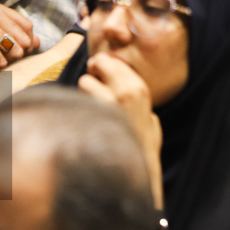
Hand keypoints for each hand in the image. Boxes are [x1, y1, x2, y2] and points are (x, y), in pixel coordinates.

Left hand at [78, 52, 163, 207]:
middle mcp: (123, 91)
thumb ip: (136, 99)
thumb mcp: (150, 117)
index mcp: (139, 88)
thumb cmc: (143, 144)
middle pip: (98, 63)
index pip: (113, 61)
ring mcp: (106, 103)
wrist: (137, 168)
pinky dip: (79, 105)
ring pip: (85, 81)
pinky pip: (78, 100)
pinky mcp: (91, 115)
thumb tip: (120, 83)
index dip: (104, 66)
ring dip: (84, 90)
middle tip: (92, 81)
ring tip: (89, 101)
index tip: (101, 74)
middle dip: (93, 71)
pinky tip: (85, 115)